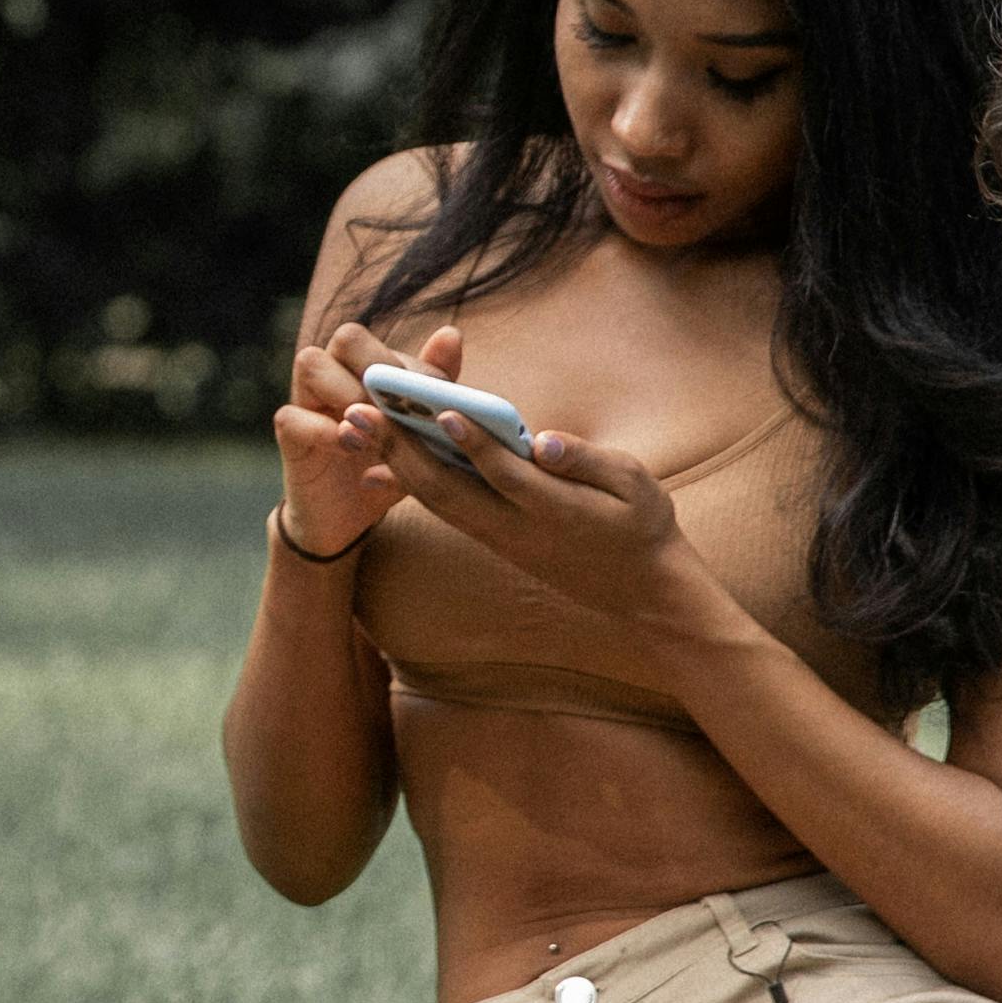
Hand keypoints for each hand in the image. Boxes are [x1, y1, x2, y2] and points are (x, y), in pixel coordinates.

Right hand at [268, 321, 454, 562]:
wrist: (350, 517)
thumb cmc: (389, 465)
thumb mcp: (419, 431)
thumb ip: (430, 386)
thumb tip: (451, 335)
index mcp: (368, 367)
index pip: (387, 344)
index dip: (413, 369)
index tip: (436, 401)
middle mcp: (335, 373)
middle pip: (347, 337)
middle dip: (377, 366)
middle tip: (397, 406)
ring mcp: (306, 400)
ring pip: (311, 361)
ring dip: (347, 392)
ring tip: (370, 428)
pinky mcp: (289, 433)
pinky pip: (292, 416)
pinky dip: (325, 431)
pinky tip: (351, 449)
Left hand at [372, 380, 711, 653]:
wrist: (641, 592)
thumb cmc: (643, 526)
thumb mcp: (635, 485)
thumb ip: (587, 460)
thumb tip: (542, 440)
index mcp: (557, 512)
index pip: (508, 477)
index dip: (476, 445)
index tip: (444, 411)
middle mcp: (517, 530)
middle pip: (450, 491)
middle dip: (403, 450)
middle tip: (365, 410)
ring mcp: (499, 539)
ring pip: (436, 501)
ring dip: (394, 463)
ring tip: (359, 422)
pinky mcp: (492, 540)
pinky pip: (443, 510)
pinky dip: (408, 483)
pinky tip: (379, 459)